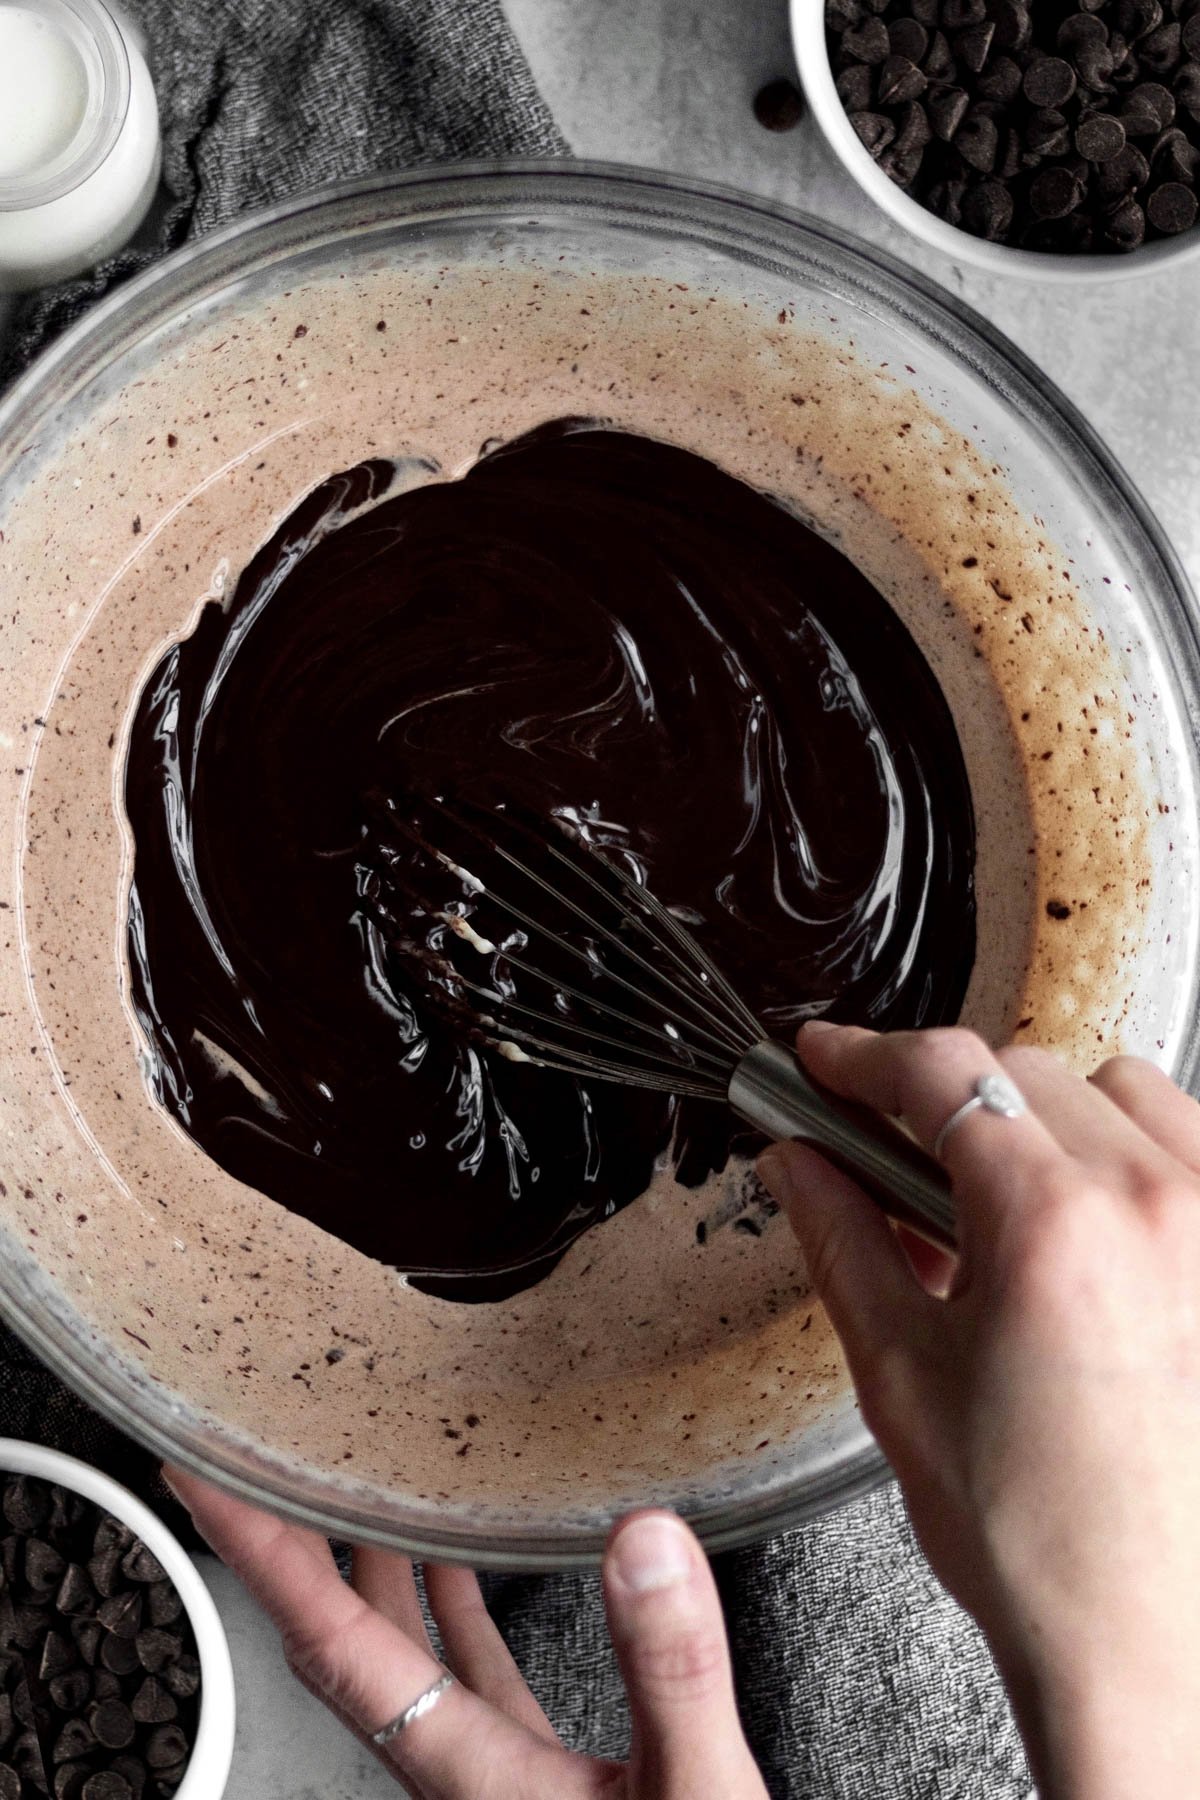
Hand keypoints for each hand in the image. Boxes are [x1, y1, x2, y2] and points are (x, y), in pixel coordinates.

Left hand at [164, 1470, 766, 1799]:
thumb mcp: (695, 1793)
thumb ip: (670, 1674)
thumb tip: (642, 1546)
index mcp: (467, 1773)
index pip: (335, 1644)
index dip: (263, 1557)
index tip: (209, 1483)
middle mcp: (457, 1773)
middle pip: (342, 1642)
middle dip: (296, 1548)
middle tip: (266, 1461)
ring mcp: (490, 1780)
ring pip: (399, 1658)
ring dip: (370, 1571)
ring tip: (360, 1487)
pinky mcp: (534, 1781)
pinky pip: (467, 1678)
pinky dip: (452, 1611)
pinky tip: (471, 1569)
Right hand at [759, 1022, 1199, 1799]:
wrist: (1152, 1640)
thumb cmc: (1039, 1538)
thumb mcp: (899, 1374)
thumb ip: (841, 1238)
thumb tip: (798, 1161)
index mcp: (1052, 1226)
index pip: (940, 1073)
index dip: (860, 1055)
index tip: (823, 1060)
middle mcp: (1155, 1204)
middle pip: (1019, 1069)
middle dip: (938, 1101)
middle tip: (885, 1159)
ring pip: (1113, 1088)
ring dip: (1041, 1118)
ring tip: (999, 1204)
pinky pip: (1184, 1141)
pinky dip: (1124, 1151)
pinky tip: (1083, 1224)